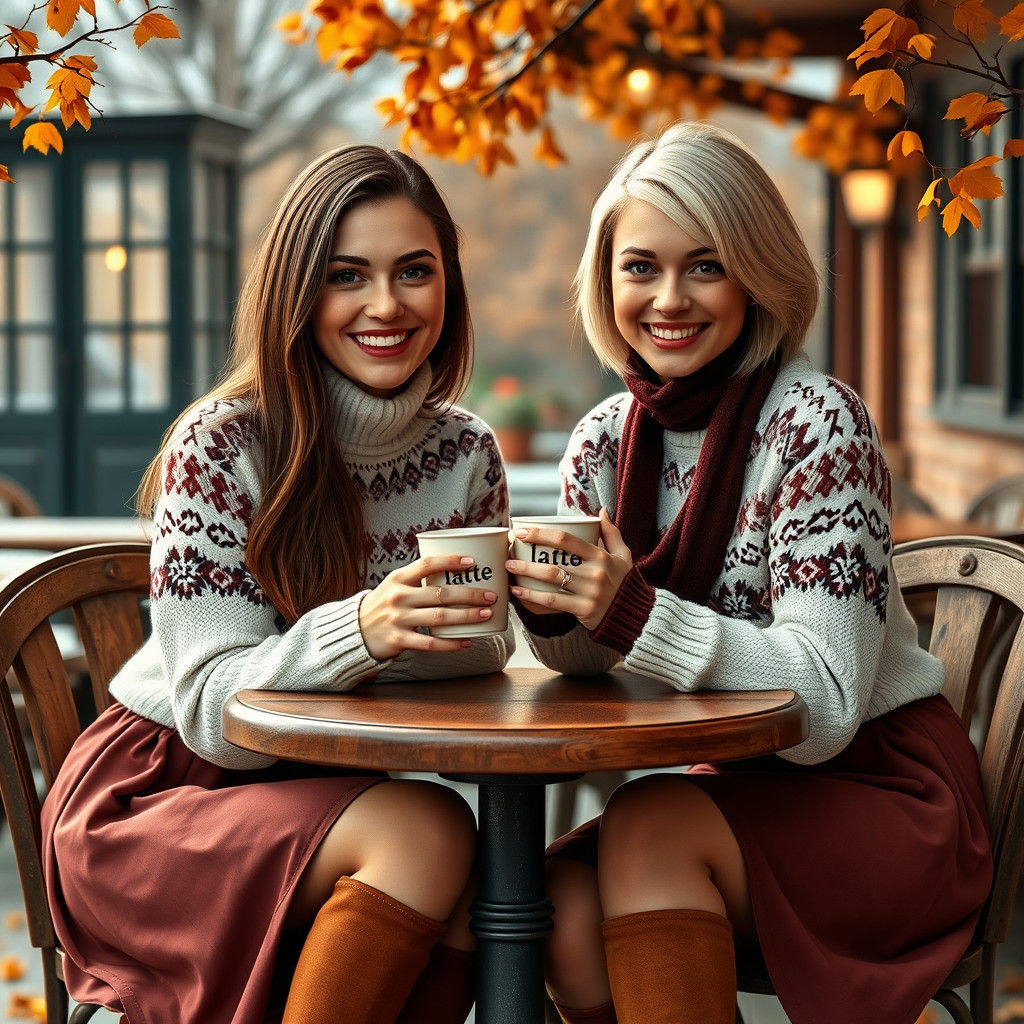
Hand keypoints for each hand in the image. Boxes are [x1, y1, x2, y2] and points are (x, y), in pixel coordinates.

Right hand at [359, 555, 497, 659]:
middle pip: (441, 594)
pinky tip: (467, 641)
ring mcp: (399, 619)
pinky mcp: (400, 640)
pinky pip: (431, 644)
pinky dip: (451, 644)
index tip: (472, 562)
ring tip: (485, 614)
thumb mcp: (394, 585)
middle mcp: (399, 597)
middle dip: (470, 595)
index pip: (427, 564)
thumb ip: (418, 579)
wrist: (356, 631)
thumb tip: (455, 570)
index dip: (450, 561)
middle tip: (490, 596)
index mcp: (398, 578)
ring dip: (466, 617)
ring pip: (440, 618)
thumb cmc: (384, 605)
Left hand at [505, 508, 632, 630]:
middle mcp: (594, 572)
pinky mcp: (583, 610)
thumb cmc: (625, 582)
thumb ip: (611, 533)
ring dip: (526, 574)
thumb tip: (602, 511)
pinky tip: (518, 592)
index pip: (566, 539)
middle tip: (508, 554)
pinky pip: (553, 601)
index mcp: (600, 556)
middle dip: (527, 557)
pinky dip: (533, 596)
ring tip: (509, 569)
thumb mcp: (623, 555)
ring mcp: (588, 592)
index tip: (521, 532)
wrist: (634, 615)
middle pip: (554, 561)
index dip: (541, 534)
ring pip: (551, 580)